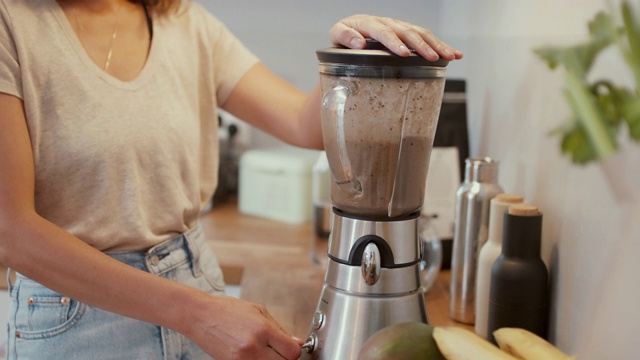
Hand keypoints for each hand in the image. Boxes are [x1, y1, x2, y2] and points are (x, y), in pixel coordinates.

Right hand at [186, 295, 301, 359]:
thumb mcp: (258, 311)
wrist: (200, 316)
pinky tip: (255, 354)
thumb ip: (280, 328)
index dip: (295, 350)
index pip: (292, 352)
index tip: (292, 346)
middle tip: (279, 350)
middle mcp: (252, 347)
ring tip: (266, 352)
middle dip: (285, 358)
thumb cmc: (228, 310)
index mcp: (262, 329)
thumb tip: (297, 342)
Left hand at [329, 14, 462, 61]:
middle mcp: (387, 22)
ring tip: (449, 56)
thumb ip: (344, 37)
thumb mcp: (336, 36)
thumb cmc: (343, 38)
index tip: (402, 54)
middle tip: (432, 58)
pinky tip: (455, 54)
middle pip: (407, 31)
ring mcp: (399, 27)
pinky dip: (441, 45)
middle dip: (421, 45)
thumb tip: (358, 44)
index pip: (382, 31)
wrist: (349, 34)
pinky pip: (426, 37)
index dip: (393, 42)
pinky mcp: (407, 34)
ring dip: (436, 44)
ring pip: (420, 33)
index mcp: (368, 23)